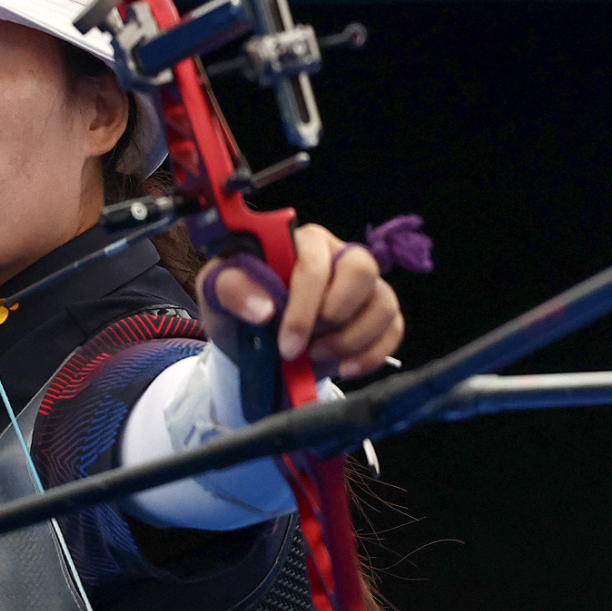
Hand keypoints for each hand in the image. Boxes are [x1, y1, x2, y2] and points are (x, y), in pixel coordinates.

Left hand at [196, 223, 403, 379]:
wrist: (251, 342)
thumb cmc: (238, 306)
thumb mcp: (218, 293)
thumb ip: (232, 289)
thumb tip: (263, 309)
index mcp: (300, 242)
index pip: (315, 262)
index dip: (304, 306)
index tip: (287, 345)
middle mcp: (337, 255)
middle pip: (362, 269)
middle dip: (337, 316)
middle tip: (309, 349)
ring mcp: (362, 285)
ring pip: (382, 302)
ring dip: (353, 340)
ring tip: (319, 358)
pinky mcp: (376, 313)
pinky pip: (393, 327)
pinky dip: (372, 354)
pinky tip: (345, 368)